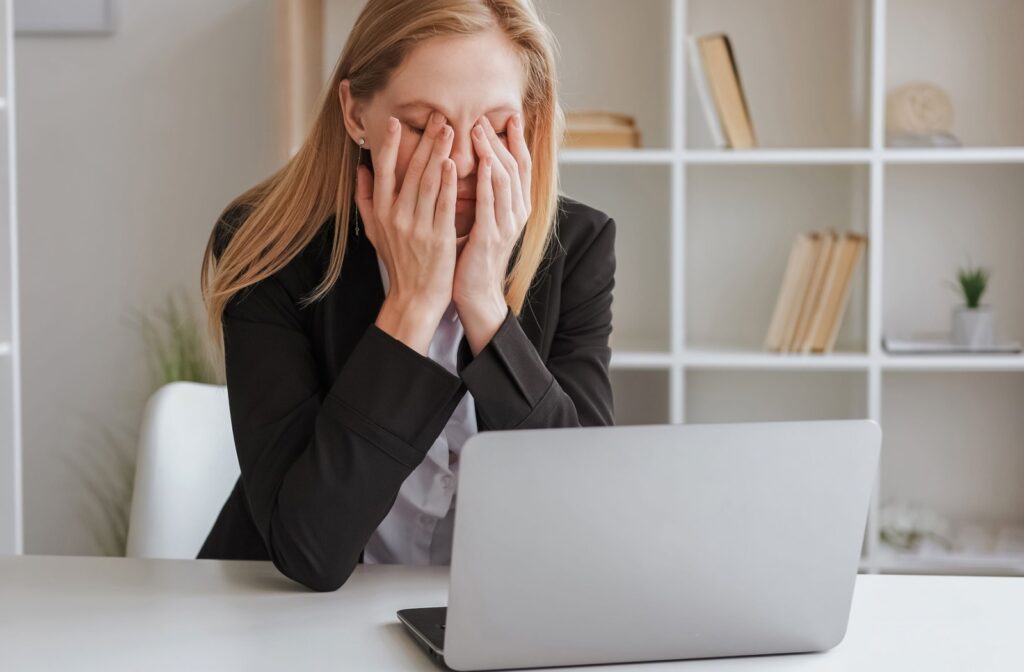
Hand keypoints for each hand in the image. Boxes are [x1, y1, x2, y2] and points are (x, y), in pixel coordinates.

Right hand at [354, 111, 457, 354]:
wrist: (415, 297)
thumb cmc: (398, 262)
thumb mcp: (375, 232)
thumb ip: (366, 199)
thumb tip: (360, 169)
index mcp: (381, 212)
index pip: (383, 170)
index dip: (388, 144)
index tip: (395, 120)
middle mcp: (397, 216)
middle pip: (410, 171)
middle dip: (424, 140)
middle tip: (437, 115)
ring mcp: (417, 227)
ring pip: (428, 182)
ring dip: (438, 153)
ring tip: (449, 129)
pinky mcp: (439, 238)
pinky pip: (444, 205)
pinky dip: (448, 183)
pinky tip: (453, 164)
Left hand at [454, 113, 532, 354]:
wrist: (476, 295)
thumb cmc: (474, 256)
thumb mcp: (484, 219)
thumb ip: (485, 194)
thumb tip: (478, 164)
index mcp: (517, 208)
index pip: (521, 166)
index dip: (516, 141)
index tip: (509, 117)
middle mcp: (517, 214)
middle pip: (515, 167)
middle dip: (501, 140)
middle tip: (485, 117)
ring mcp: (506, 226)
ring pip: (504, 180)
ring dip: (492, 153)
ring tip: (480, 131)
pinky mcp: (490, 237)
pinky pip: (491, 204)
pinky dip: (487, 181)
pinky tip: (481, 163)